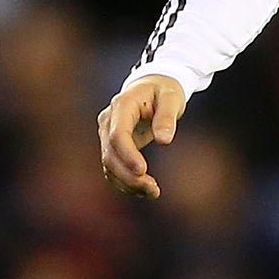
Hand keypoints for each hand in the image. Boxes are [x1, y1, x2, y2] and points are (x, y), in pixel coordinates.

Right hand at [98, 74, 185, 198]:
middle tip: (153, 189)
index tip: (143, 171)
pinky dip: (125, 182)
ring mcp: (107, 133)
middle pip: (110, 154)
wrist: (153, 86)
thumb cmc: (164, 90)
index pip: (118, 135)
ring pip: (109, 164)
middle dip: (128, 175)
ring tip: (153, 192)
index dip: (128, 155)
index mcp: (122, 105)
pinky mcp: (112, 145)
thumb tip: (164, 140)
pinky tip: (143, 190)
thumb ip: (167, 116)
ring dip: (127, 183)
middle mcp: (108, 121)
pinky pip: (113, 167)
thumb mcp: (172, 97)